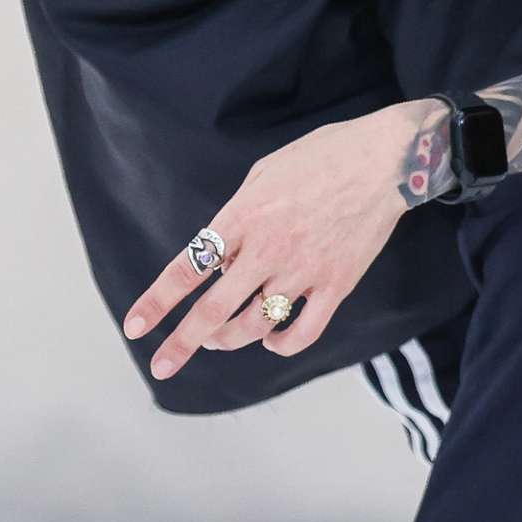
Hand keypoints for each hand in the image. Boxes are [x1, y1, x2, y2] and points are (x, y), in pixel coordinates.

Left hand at [118, 98, 440, 377]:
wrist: (386, 159)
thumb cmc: (322, 156)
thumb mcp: (264, 172)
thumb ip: (237, 216)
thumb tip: (224, 258)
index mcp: (243, 215)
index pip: (189, 267)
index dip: (157, 301)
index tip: (135, 327)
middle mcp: (267, 248)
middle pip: (213, 310)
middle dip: (181, 343)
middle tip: (162, 365)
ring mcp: (303, 270)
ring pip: (254, 326)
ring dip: (228, 340)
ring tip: (217, 340)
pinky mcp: (336, 285)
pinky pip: (302, 332)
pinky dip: (280, 344)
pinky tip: (271, 341)